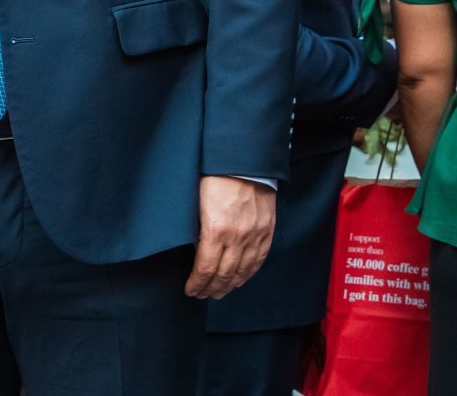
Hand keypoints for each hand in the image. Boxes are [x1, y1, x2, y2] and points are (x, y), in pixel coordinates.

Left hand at [185, 175, 274, 299]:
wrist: (244, 162)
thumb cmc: (214, 177)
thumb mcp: (196, 203)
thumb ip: (196, 229)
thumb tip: (195, 250)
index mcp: (215, 230)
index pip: (205, 268)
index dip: (196, 283)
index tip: (190, 289)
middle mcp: (237, 237)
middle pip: (223, 274)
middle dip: (210, 288)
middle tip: (201, 295)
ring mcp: (254, 235)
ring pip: (242, 271)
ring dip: (229, 286)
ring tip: (218, 293)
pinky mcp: (266, 231)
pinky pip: (258, 260)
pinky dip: (248, 274)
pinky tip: (240, 280)